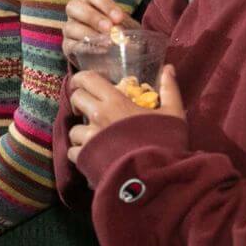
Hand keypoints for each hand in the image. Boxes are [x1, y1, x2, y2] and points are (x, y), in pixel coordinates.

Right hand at [62, 0, 136, 51]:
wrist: (108, 53)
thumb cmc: (116, 32)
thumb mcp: (124, 25)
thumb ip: (125, 25)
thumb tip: (123, 31)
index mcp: (90, 1)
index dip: (105, 4)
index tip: (119, 18)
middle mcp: (76, 12)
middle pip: (74, 6)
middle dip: (92, 17)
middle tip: (109, 28)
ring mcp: (69, 29)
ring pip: (70, 27)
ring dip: (89, 34)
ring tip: (108, 42)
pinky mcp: (68, 46)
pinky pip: (72, 45)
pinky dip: (87, 48)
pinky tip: (102, 50)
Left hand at [66, 65, 184, 164]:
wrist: (157, 176)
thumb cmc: (165, 142)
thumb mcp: (173, 114)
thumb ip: (169, 89)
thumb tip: (168, 68)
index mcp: (116, 101)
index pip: (87, 79)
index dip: (81, 79)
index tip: (84, 83)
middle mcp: (98, 116)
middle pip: (76, 99)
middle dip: (80, 101)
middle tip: (90, 108)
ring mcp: (90, 138)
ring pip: (73, 129)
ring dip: (81, 131)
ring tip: (94, 137)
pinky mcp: (86, 158)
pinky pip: (73, 152)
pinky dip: (80, 153)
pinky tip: (92, 156)